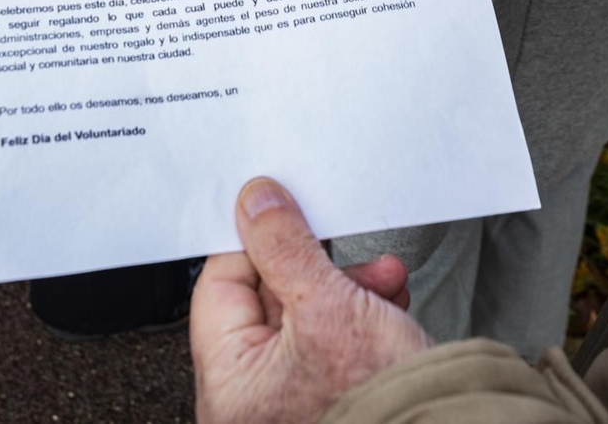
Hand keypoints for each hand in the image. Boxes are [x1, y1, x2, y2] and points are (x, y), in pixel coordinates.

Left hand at [192, 178, 432, 423]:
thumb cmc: (384, 409)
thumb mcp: (330, 307)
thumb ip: (285, 248)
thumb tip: (256, 205)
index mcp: (230, 385)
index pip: (220, 287)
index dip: (252, 242)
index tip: (275, 210)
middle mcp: (252, 399)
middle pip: (267, 299)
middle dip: (317, 266)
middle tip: (340, 245)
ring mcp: (291, 400)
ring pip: (306, 314)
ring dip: (348, 286)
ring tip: (383, 278)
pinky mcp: (331, 396)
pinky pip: (332, 339)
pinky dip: (361, 314)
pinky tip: (388, 301)